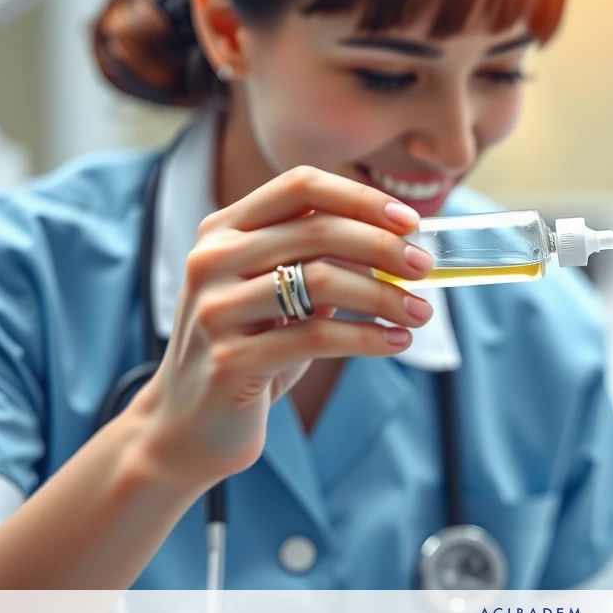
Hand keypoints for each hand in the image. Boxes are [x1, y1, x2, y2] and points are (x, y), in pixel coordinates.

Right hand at [128, 166, 433, 487]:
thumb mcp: (280, 296)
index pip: (300, 186)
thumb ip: (320, 262)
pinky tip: (396, 342)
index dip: (361, 197)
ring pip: (322, 281)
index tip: (410, 221)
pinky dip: (369, 337)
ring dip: (384, 295)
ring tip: (420, 312)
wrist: (186, 426)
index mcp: (223, 230)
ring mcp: (215, 309)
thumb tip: (399, 244)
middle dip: (385, 246)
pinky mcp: (230, 360)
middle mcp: (212, 260)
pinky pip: (318, 337)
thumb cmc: (248, 350)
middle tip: (425, 267)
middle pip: (318, 230)